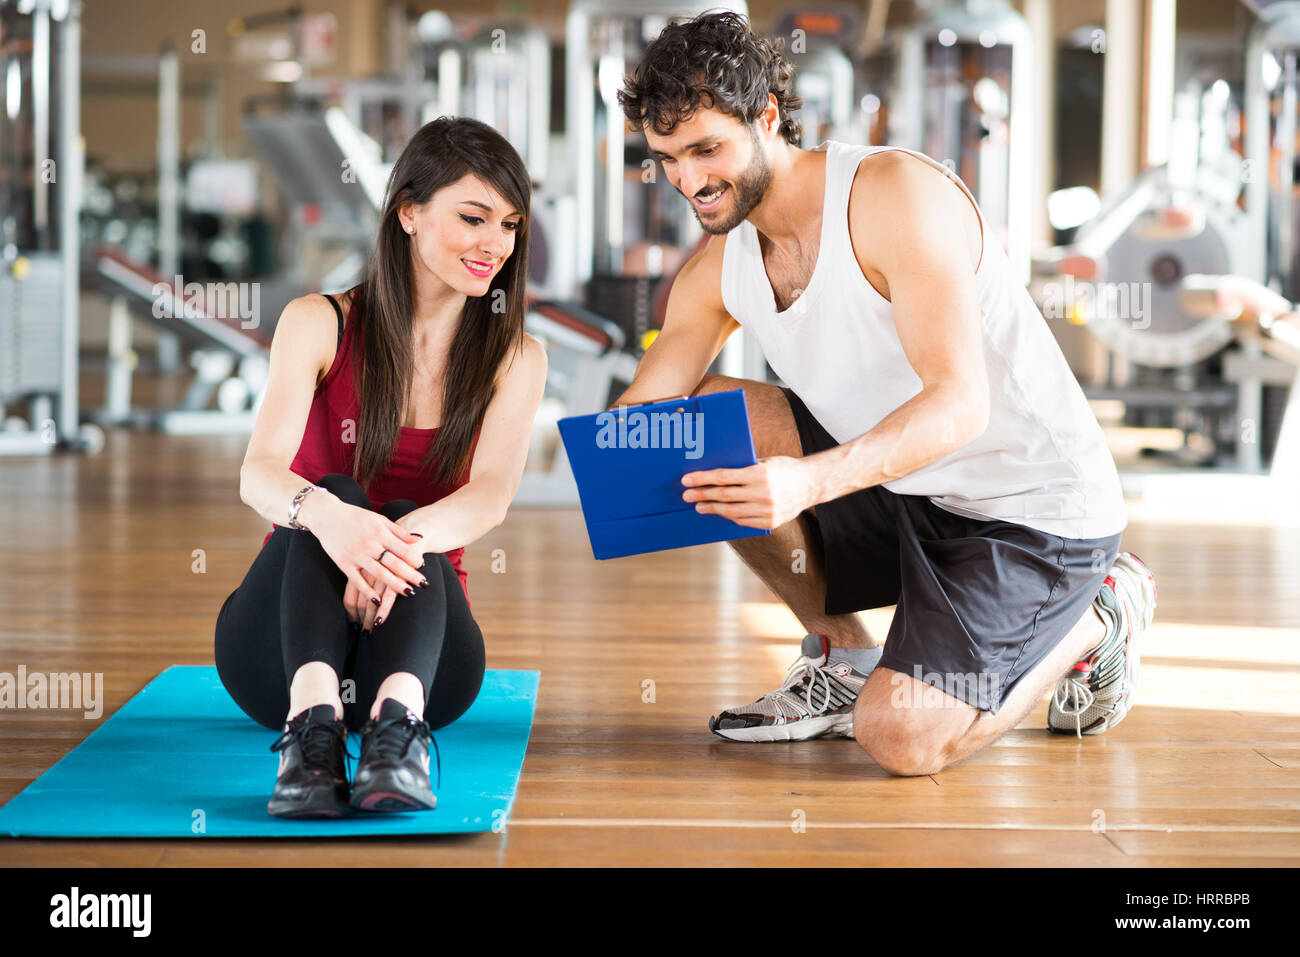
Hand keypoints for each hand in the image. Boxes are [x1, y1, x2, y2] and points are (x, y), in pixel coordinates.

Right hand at [342, 514, 430, 631]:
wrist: (327, 515)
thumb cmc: (356, 516)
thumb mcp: (379, 519)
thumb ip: (399, 531)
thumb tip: (419, 540)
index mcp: (380, 532)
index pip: (402, 549)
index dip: (414, 559)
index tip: (423, 566)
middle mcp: (369, 544)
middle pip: (394, 563)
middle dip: (411, 575)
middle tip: (424, 584)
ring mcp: (356, 555)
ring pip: (379, 573)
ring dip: (395, 585)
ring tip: (409, 593)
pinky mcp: (344, 563)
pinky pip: (357, 580)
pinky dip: (367, 591)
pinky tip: (378, 600)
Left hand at [681, 456, 817, 529]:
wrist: (811, 485)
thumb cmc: (785, 469)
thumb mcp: (765, 462)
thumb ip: (743, 468)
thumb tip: (715, 473)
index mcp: (760, 474)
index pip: (724, 477)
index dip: (703, 479)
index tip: (687, 480)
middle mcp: (763, 493)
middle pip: (724, 495)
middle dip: (702, 495)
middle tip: (687, 495)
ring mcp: (767, 510)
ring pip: (731, 511)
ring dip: (712, 509)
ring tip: (699, 506)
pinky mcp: (771, 522)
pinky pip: (743, 521)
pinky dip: (729, 517)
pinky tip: (720, 513)